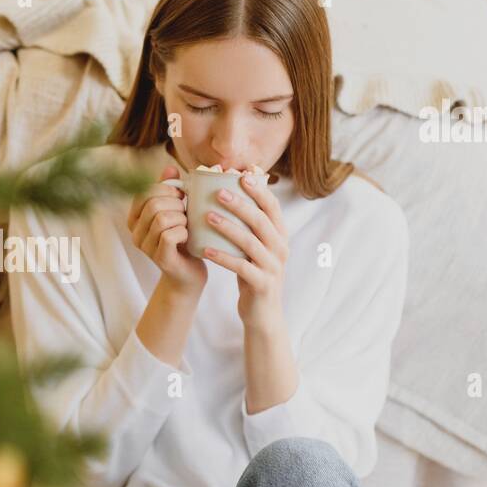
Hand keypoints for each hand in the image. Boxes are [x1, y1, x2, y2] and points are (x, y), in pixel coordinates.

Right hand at [127, 163, 207, 294]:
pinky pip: (170, 236)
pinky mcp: (160, 259)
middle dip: (176, 203)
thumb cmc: (184, 238)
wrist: (189, 273)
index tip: (181, 195)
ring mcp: (146, 247)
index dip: (166, 188)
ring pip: (161, 219)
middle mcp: (135, 233)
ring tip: (187, 224)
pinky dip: (184, 232)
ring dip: (181, 218)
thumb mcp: (176, 210)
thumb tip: (170, 167)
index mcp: (135, 217)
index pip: (144, 192)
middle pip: (153, 205)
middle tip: (186, 211)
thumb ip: (170, 189)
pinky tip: (188, 237)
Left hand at [202, 171, 287, 329]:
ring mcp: (272, 267)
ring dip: (228, 228)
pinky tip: (205, 250)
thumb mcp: (255, 248)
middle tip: (217, 192)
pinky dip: (223, 257)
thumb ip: (248, 226)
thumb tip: (228, 193)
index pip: (272, 207)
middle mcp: (280, 248)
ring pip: (251, 243)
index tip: (241, 174)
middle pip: (261, 221)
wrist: (263, 313)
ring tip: (207, 217)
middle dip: (240, 204)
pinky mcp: (261, 284)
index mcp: (279, 235)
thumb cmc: (253, 273)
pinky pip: (241, 267)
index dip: (259, 190)